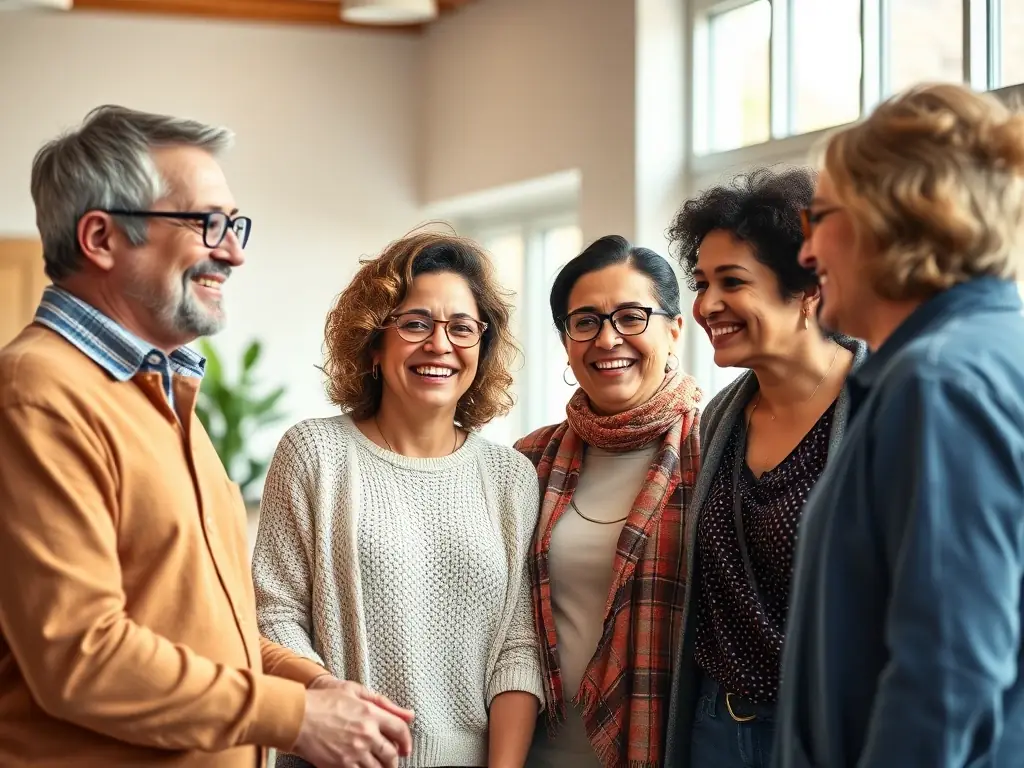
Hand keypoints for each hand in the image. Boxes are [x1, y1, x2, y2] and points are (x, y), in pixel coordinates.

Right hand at [292, 681, 414, 767]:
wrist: (297, 717)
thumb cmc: (322, 701)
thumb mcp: (354, 691)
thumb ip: (383, 702)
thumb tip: (407, 713)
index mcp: (372, 713)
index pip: (400, 730)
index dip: (406, 741)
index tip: (406, 747)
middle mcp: (366, 734)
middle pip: (391, 754)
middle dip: (394, 760)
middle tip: (392, 761)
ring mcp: (354, 752)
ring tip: (378, 767)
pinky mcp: (341, 765)